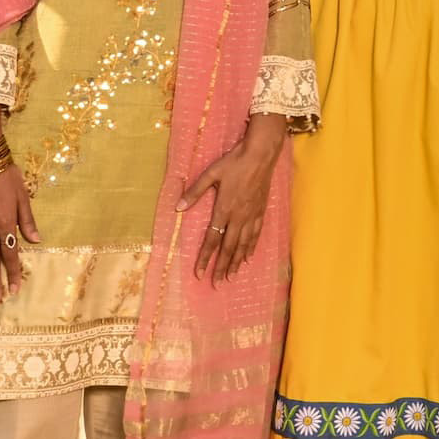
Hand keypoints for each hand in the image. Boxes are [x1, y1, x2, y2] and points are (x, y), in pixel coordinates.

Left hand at [182, 122, 288, 277]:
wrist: (261, 155)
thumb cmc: (234, 162)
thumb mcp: (210, 174)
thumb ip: (194, 192)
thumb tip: (178, 208)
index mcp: (224, 209)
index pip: (212, 239)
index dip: (205, 258)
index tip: (199, 273)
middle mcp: (238, 216)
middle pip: (229, 248)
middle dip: (221, 267)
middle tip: (216, 283)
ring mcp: (251, 215)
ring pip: (243, 244)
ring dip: (236, 262)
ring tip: (231, 276)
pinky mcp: (261, 211)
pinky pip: (256, 234)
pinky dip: (251, 248)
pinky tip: (248, 257)